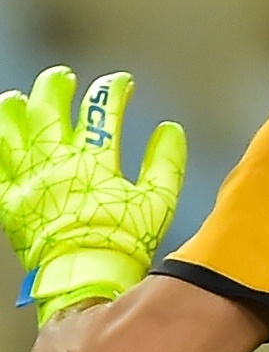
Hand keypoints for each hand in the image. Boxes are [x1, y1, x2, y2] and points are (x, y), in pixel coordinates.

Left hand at [0, 68, 186, 325]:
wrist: (85, 274)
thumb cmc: (123, 240)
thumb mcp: (159, 201)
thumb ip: (165, 162)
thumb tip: (170, 129)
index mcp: (94, 160)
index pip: (103, 111)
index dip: (113, 90)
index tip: (121, 82)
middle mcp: (57, 163)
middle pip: (50, 111)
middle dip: (56, 87)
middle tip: (61, 77)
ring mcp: (30, 180)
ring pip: (13, 131)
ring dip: (15, 111)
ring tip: (16, 99)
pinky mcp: (11, 200)